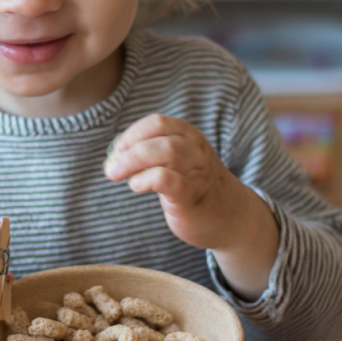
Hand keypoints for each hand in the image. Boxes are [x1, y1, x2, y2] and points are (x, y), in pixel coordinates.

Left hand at [104, 114, 278, 298]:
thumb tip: (114, 156)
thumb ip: (153, 153)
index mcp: (190, 136)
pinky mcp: (192, 196)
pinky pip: (168, 180)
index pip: (157, 122)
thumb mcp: (178, 161)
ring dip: (133, 161)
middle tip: (111, 168)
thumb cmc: (194, 187)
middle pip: (159, 134)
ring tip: (118, 175)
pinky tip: (137, 186)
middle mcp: (196, 149)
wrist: (229, 217)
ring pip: (166, 151)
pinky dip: (146, 179)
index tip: (116, 152)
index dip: (131, 134)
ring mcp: (197, 172)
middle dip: (128, 149)